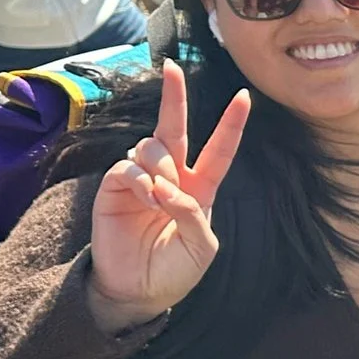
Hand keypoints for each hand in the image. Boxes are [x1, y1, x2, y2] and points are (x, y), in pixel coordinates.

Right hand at [87, 58, 249, 332]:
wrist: (137, 291)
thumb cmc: (174, 271)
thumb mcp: (201, 247)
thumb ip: (194, 213)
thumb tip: (170, 186)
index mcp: (199, 188)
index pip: (218, 150)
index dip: (230, 124)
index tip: (244, 97)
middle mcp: (170, 176)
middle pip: (174, 128)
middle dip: (174, 97)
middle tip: (172, 67)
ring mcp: (140, 178)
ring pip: (151, 146)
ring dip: (161, 168)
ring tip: (160, 198)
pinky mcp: (114, 187)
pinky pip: (128, 166)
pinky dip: (141, 179)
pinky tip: (147, 198)